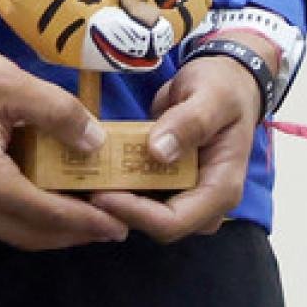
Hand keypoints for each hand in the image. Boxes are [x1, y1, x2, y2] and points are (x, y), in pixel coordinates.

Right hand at [0, 10, 129, 251]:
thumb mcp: (8, 82)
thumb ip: (57, 113)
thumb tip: (94, 144)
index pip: (46, 215)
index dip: (85, 222)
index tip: (118, 226)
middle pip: (26, 235)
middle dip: (69, 236)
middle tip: (105, 227)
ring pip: (4, 230)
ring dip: (42, 228)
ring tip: (76, 215)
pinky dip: (16, 216)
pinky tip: (32, 197)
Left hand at [94, 56, 261, 241]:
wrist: (225, 82)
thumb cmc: (224, 88)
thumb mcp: (212, 97)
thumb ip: (190, 122)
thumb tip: (158, 152)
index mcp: (221, 189)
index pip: (176, 220)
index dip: (137, 214)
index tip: (101, 193)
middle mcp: (204, 202)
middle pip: (157, 225)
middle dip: (120, 210)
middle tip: (82, 186)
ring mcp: (186, 194)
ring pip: (146, 214)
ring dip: (115, 201)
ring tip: (80, 179)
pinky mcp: (167, 183)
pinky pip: (141, 195)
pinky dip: (118, 186)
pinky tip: (92, 169)